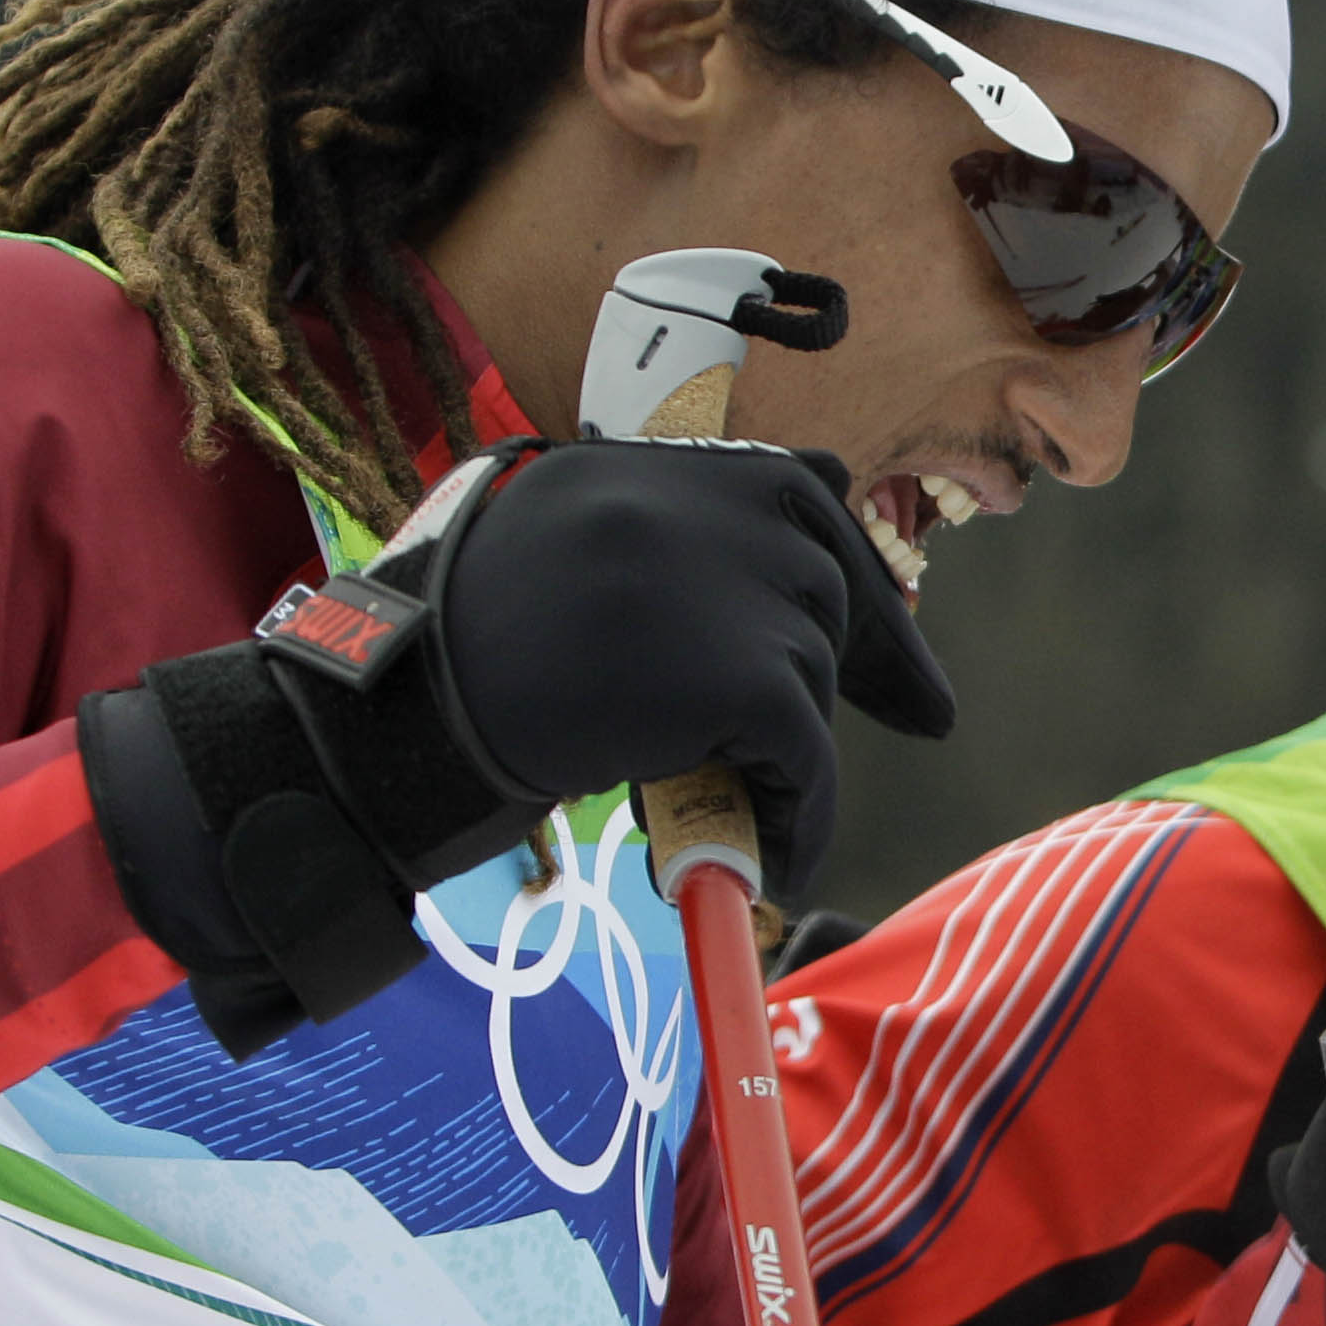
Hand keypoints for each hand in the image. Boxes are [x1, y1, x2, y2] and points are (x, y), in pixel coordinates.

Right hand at [436, 439, 952, 886]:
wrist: (400, 709)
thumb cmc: (464, 646)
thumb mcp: (573, 542)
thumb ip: (673, 539)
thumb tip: (795, 585)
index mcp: (663, 462)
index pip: (804, 495)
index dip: (858, 574)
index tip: (895, 628)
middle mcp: (709, 500)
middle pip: (826, 587)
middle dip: (873, 657)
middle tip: (925, 715)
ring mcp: (731, 582)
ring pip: (811, 679)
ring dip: (794, 750)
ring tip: (749, 811)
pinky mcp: (744, 673)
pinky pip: (808, 762)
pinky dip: (804, 818)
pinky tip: (778, 864)